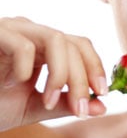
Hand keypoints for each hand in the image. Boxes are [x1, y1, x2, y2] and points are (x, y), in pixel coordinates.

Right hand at [0, 17, 106, 131]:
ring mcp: (13, 30)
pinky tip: (20, 82)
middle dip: (82, 77)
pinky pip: (22, 43)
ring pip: (56, 40)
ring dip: (62, 73)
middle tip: (80, 107)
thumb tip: (100, 106)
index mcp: (45, 48)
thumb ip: (65, 104)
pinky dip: (28, 66)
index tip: (102, 94)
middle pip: (74, 44)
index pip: (81, 46)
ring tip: (49, 99)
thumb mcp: (32, 107)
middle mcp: (33, 34)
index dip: (96, 67)